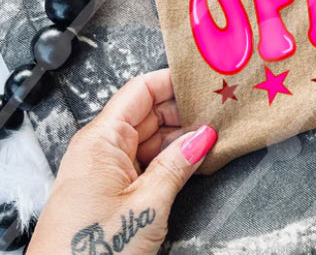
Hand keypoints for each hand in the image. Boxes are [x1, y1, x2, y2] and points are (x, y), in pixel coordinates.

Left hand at [27, 69, 215, 254]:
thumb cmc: (91, 254)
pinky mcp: (109, 191)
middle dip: (185, 111)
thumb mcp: (147, 205)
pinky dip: (169, 159)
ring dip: (180, 137)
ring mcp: (104, 170)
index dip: (175, 81)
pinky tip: (194, 161)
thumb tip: (203, 136)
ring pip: (149, 139)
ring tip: (214, 136)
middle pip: (149, 112)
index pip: (142, 90)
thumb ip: (178, 164)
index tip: (206, 81)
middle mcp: (99, 149)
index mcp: (100, 140)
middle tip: (221, 111)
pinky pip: (143, 162)